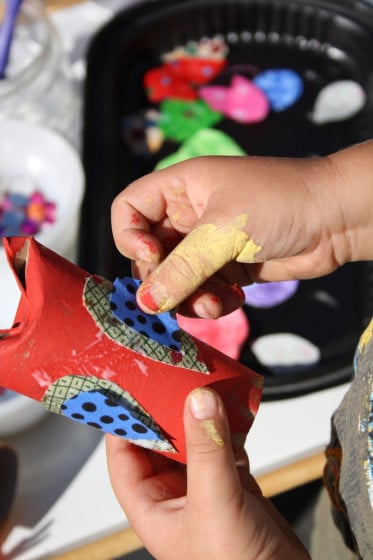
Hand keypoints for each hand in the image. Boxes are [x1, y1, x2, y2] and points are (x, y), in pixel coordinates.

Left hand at [106, 388, 309, 559]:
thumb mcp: (214, 504)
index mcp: (152, 508)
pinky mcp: (234, 486)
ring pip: (194, 441)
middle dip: (167, 411)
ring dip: (200, 415)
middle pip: (161, 443)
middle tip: (173, 376)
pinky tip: (233, 408)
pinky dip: (229, 427)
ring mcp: (206, 490)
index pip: (123, 456)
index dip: (124, 422)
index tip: (131, 387)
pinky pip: (225, 446)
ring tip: (203, 383)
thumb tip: (198, 400)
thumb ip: (207, 450)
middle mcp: (175, 497)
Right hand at [112, 153, 354, 317]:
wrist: (337, 218)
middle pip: (149, 253)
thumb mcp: (224, 231)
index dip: (129, 237)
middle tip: (180, 294)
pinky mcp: (229, 268)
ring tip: (215, 303)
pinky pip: (204, 292)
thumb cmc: (280, 203)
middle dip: (164, 279)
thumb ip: (182, 268)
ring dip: (190, 298)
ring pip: (177, 279)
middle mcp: (189, 216)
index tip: (150, 258)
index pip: (129, 208)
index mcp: (181, 188)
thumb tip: (146, 302)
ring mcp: (209, 244)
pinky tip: (236, 299)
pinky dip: (214, 302)